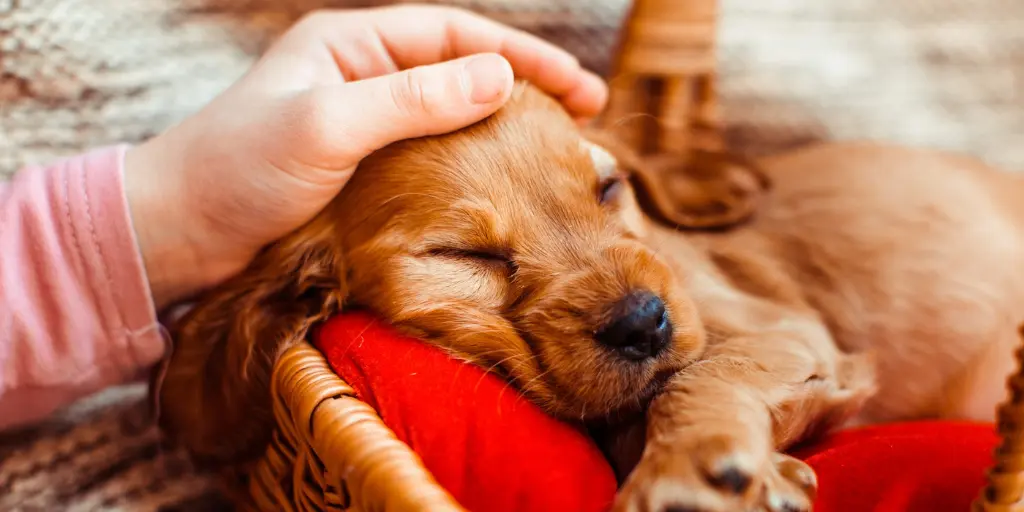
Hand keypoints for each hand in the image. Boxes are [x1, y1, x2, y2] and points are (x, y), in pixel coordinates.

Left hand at [124, 5, 607, 308]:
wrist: (177, 235)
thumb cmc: (236, 172)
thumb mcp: (326, 127)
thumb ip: (411, 100)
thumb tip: (500, 76)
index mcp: (350, 44)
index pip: (454, 35)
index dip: (520, 54)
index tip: (578, 88)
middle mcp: (360, 76)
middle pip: (460, 70)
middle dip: (524, 86)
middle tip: (586, 116)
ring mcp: (361, 125)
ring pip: (450, 115)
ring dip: (503, 127)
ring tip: (557, 149)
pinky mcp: (359, 170)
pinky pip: (430, 156)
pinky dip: (471, 165)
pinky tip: (498, 186)